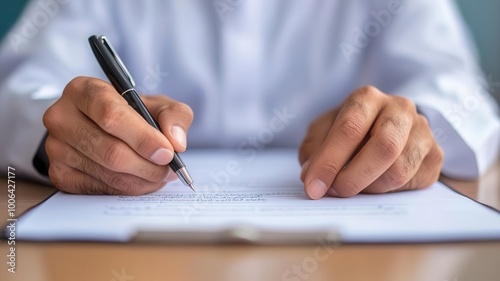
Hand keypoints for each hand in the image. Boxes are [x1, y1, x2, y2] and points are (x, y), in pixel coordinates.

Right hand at [43, 77, 192, 194]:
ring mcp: (56, 147)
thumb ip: (174, 115)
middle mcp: (62, 116)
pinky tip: (140, 181)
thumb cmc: (133, 114)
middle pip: (110, 150)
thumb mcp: (158, 105)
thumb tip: (176, 141)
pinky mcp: (59, 173)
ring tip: (159, 175)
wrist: (103, 128)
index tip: (167, 152)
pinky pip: (99, 189)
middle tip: (169, 170)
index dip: (143, 138)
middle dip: (148, 166)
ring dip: (141, 180)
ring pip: (107, 173)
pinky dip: (127, 189)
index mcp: (84, 90)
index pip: (111, 116)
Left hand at [299, 86, 443, 198]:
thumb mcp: (322, 133)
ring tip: (353, 187)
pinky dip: (388, 191)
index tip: (313, 187)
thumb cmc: (347, 131)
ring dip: (370, 187)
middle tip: (335, 193)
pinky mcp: (435, 156)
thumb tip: (311, 176)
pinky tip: (374, 185)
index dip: (329, 161)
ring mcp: (422, 131)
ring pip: (400, 170)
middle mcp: (400, 109)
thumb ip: (314, 151)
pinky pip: (412, 182)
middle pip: (384, 147)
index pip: (349, 128)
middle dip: (354, 177)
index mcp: (367, 98)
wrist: (382, 128)